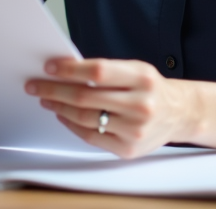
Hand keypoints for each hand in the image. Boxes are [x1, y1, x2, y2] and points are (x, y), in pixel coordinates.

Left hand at [25, 58, 198, 158]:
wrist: (179, 113)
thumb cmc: (151, 88)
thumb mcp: (136, 70)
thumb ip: (105, 71)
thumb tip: (65, 69)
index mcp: (143, 78)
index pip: (98, 72)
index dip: (70, 69)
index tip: (50, 67)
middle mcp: (141, 104)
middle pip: (86, 97)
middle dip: (55, 90)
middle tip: (36, 86)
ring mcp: (135, 129)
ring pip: (86, 118)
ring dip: (60, 108)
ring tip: (47, 100)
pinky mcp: (128, 148)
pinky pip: (91, 137)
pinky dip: (72, 125)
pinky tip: (63, 116)